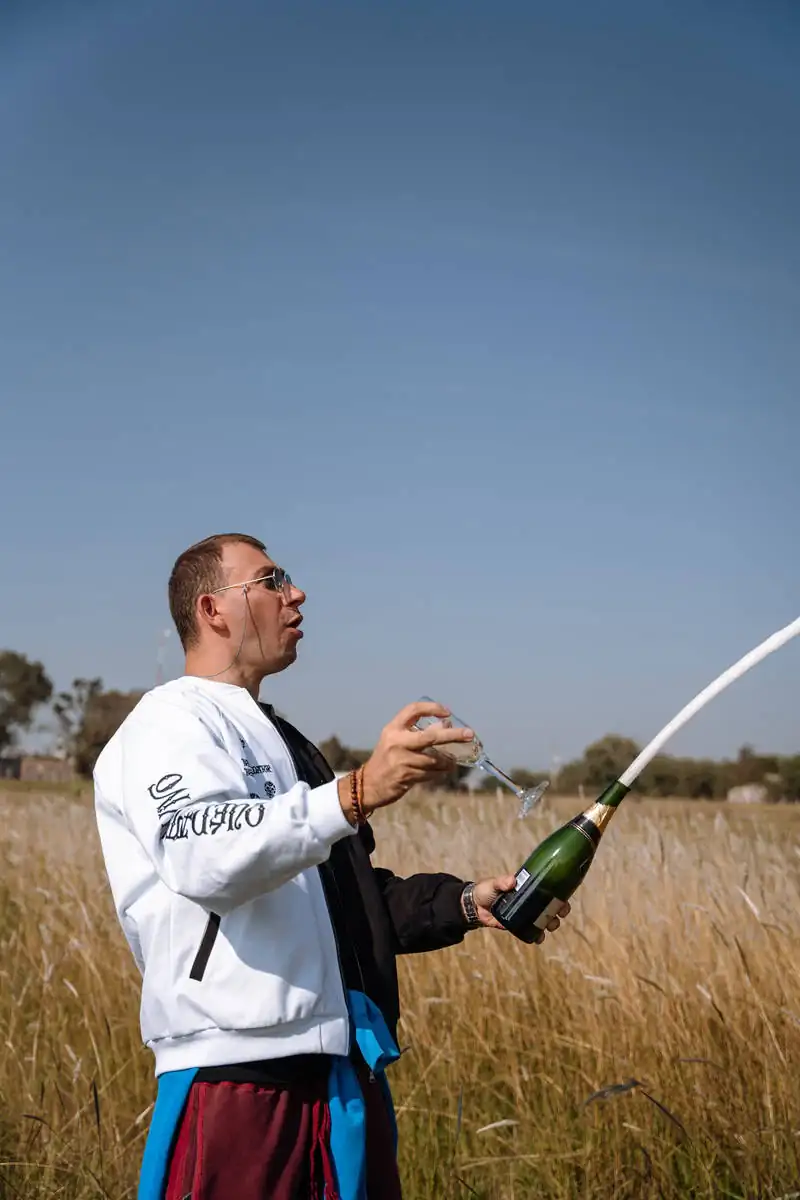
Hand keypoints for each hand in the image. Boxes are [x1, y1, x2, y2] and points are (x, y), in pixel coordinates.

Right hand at [358, 701, 475, 814]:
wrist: (369, 784)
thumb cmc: (387, 759)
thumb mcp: (397, 741)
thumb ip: (419, 732)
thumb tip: (447, 724)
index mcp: (393, 729)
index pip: (413, 710)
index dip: (432, 708)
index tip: (447, 712)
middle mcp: (396, 742)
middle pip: (431, 736)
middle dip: (453, 735)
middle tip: (469, 734)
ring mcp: (401, 760)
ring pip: (434, 759)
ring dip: (447, 761)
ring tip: (453, 761)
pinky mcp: (406, 777)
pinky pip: (430, 773)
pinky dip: (439, 772)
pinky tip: (442, 771)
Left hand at [468, 876, 570, 943]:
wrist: (474, 906)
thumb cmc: (486, 890)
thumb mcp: (494, 883)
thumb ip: (501, 882)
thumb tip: (512, 881)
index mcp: (527, 888)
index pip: (548, 890)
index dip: (560, 895)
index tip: (564, 901)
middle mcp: (530, 900)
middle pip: (551, 906)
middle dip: (559, 912)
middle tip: (559, 916)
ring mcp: (525, 914)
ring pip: (545, 919)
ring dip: (551, 923)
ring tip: (550, 927)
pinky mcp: (519, 925)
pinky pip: (532, 931)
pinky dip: (538, 936)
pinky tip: (539, 938)